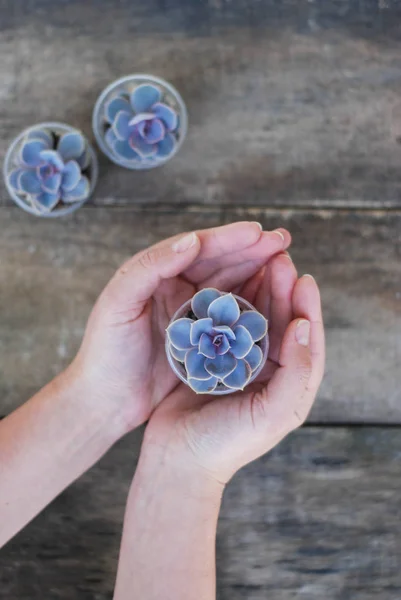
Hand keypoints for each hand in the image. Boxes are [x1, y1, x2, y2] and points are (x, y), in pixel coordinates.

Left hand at [70, 222, 289, 430]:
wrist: (104, 399)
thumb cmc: (105, 350)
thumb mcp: (119, 303)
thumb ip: (151, 266)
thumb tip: (192, 240)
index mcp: (155, 272)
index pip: (197, 248)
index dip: (228, 239)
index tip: (258, 232)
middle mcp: (174, 287)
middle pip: (219, 262)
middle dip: (251, 250)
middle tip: (282, 240)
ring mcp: (189, 312)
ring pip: (228, 284)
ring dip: (255, 271)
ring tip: (283, 262)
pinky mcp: (199, 337)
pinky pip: (229, 315)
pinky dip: (250, 303)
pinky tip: (270, 297)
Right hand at [143, 254, 324, 484]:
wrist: (178, 461)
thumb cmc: (227, 444)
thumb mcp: (273, 412)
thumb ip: (297, 371)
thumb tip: (304, 325)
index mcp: (289, 384)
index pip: (305, 338)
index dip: (306, 307)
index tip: (303, 277)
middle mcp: (268, 371)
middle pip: (280, 321)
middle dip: (282, 290)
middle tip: (279, 259)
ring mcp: (239, 363)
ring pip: (253, 318)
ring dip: (257, 292)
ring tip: (256, 264)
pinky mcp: (212, 359)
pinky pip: (225, 324)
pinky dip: (228, 304)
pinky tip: (225, 285)